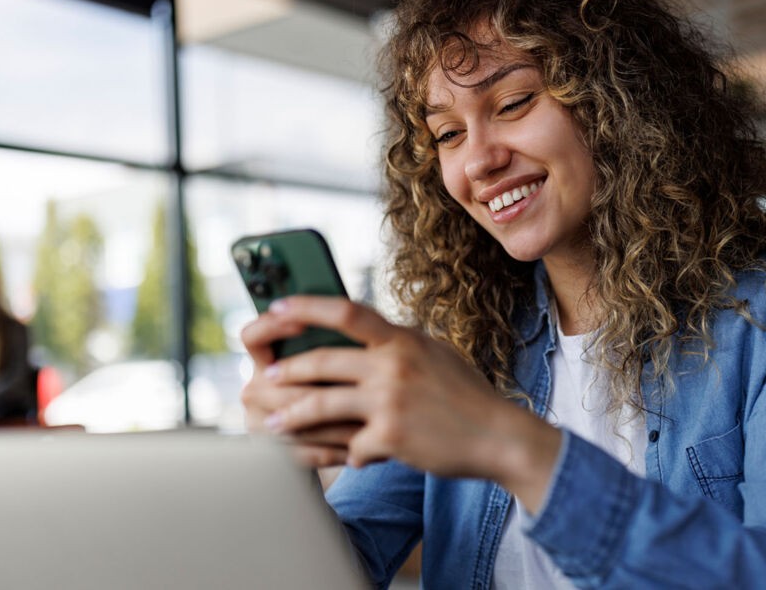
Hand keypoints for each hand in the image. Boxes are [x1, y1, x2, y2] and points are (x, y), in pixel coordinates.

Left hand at [256, 296, 562, 510]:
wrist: (499, 436)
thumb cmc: (467, 396)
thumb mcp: (434, 354)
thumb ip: (398, 344)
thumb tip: (363, 332)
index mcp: (403, 340)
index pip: (346, 312)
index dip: (306, 308)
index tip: (277, 307)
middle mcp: (394, 365)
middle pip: (323, 361)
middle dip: (287, 370)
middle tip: (266, 378)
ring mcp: (391, 401)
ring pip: (322, 404)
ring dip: (290, 415)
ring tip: (271, 423)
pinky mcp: (391, 437)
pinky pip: (351, 446)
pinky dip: (348, 454)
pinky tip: (348, 458)